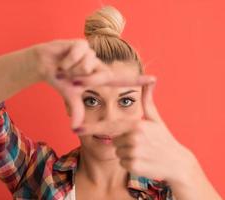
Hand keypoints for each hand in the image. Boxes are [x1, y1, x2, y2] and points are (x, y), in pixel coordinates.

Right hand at [32, 39, 154, 128]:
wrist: (44, 64)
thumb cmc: (60, 79)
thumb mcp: (70, 96)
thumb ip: (76, 109)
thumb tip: (75, 129)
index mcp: (98, 76)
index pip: (120, 80)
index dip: (136, 80)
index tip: (154, 79)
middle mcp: (98, 64)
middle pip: (100, 77)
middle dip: (83, 81)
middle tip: (69, 79)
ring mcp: (91, 53)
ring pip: (87, 66)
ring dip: (71, 71)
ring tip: (64, 68)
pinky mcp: (81, 43)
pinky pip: (78, 55)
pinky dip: (67, 61)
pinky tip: (62, 60)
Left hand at [76, 80, 191, 180]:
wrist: (177, 163)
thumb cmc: (164, 138)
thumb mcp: (155, 118)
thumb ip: (147, 99)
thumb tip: (150, 79)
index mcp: (136, 124)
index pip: (109, 126)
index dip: (91, 127)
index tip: (75, 128)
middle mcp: (133, 137)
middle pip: (114, 140)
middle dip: (123, 142)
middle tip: (141, 144)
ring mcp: (134, 152)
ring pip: (117, 153)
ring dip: (127, 154)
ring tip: (144, 152)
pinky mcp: (134, 166)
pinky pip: (122, 163)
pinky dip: (130, 163)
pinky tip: (144, 161)